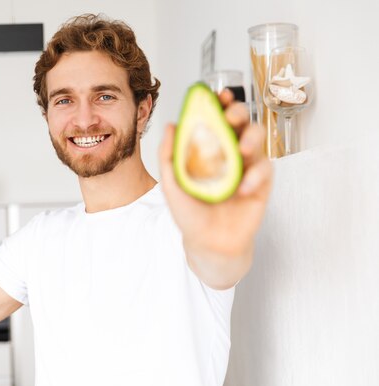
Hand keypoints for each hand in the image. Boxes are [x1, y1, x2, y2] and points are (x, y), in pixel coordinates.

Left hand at [158, 89, 272, 258]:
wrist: (207, 243)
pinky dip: (256, 175)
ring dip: (252, 138)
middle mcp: (230, 152)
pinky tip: (243, 188)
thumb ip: (169, 154)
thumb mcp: (172, 183)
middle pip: (241, 120)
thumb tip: (170, 124)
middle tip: (230, 117)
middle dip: (238, 112)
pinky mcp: (262, 183)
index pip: (216, 118)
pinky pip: (266, 169)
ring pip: (258, 138)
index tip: (217, 94)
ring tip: (242, 150)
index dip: (220, 102)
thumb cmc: (190, 213)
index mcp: (209, 148)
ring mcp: (248, 166)